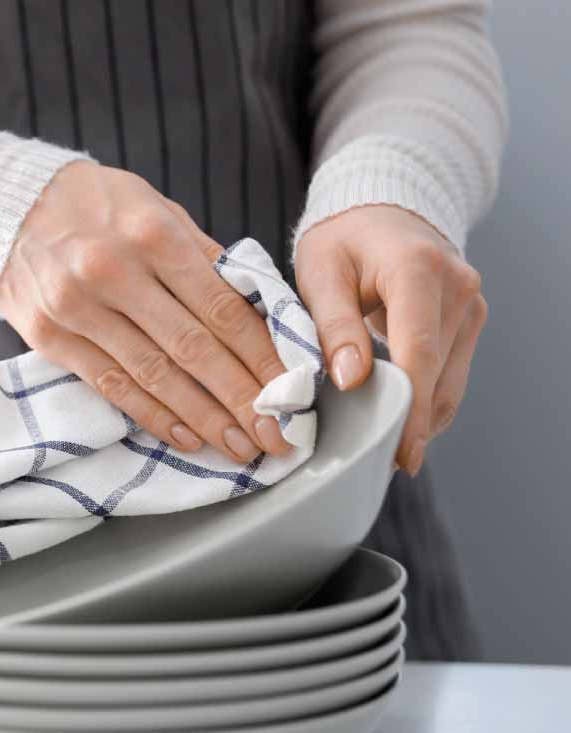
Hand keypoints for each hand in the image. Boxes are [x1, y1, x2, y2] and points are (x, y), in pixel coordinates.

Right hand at [0, 161, 290, 462]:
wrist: (7, 204)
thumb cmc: (96, 206)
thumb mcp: (156, 209)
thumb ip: (204, 258)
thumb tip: (259, 313)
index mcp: (152, 235)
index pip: (220, 307)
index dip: (260, 356)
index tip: (290, 390)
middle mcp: (114, 272)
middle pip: (192, 348)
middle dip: (241, 398)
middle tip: (275, 436)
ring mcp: (76, 308)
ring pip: (153, 375)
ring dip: (202, 417)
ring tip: (239, 445)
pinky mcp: (49, 336)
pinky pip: (110, 384)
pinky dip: (152, 415)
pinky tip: (186, 436)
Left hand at [295, 204, 485, 474]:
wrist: (380, 211)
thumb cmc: (342, 239)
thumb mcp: (320, 273)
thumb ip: (333, 326)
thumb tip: (351, 379)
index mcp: (418, 270)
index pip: (418, 350)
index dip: (408, 406)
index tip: (397, 449)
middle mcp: (458, 288)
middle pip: (439, 373)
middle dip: (412, 422)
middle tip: (378, 464)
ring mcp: (470, 305)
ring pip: (450, 380)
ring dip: (420, 417)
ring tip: (383, 450)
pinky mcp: (469, 321)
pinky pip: (449, 372)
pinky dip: (426, 400)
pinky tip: (398, 422)